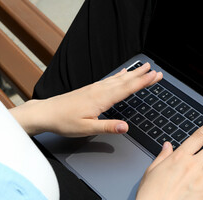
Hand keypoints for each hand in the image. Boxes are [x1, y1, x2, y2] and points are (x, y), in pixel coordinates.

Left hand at [10, 63, 161, 135]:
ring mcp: (95, 88)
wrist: (46, 113)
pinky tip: (123, 72)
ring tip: (143, 68)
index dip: (142, 82)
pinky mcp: (91, 89)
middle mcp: (100, 90)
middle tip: (155, 71)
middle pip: (125, 80)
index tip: (154, 76)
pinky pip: (110, 79)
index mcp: (102, 99)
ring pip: (118, 78)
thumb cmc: (64, 121)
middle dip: (142, 75)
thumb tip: (126, 127)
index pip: (127, 89)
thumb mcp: (86, 128)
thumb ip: (107, 127)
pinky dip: (120, 75)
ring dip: (133, 73)